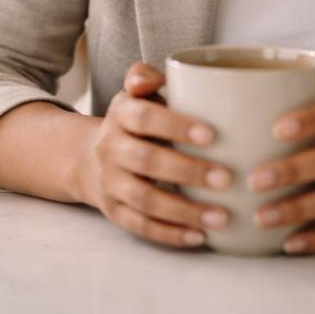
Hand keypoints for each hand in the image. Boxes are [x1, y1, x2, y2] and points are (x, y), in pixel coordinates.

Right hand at [78, 61, 234, 249]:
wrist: (88, 157)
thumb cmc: (134, 120)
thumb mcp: (136, 94)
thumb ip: (145, 77)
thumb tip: (148, 77)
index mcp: (121, 114)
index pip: (144, 117)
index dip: (176, 126)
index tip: (212, 136)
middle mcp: (110, 148)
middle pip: (147, 161)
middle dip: (188, 172)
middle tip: (227, 179)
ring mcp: (110, 183)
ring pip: (144, 200)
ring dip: (184, 210)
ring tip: (221, 216)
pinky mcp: (114, 212)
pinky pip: (140, 227)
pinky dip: (170, 234)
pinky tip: (200, 236)